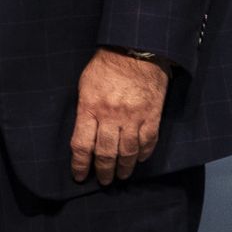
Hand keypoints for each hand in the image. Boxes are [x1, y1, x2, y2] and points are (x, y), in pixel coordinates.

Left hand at [70, 47, 168, 183]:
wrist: (135, 50)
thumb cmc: (105, 66)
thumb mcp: (84, 85)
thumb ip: (85, 110)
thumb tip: (84, 133)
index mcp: (90, 107)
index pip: (81, 145)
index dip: (79, 165)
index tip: (79, 176)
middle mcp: (111, 116)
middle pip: (106, 153)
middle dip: (103, 171)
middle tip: (103, 181)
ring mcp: (133, 118)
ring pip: (128, 152)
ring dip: (124, 168)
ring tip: (121, 176)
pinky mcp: (152, 116)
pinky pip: (148, 142)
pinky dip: (144, 154)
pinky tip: (139, 160)